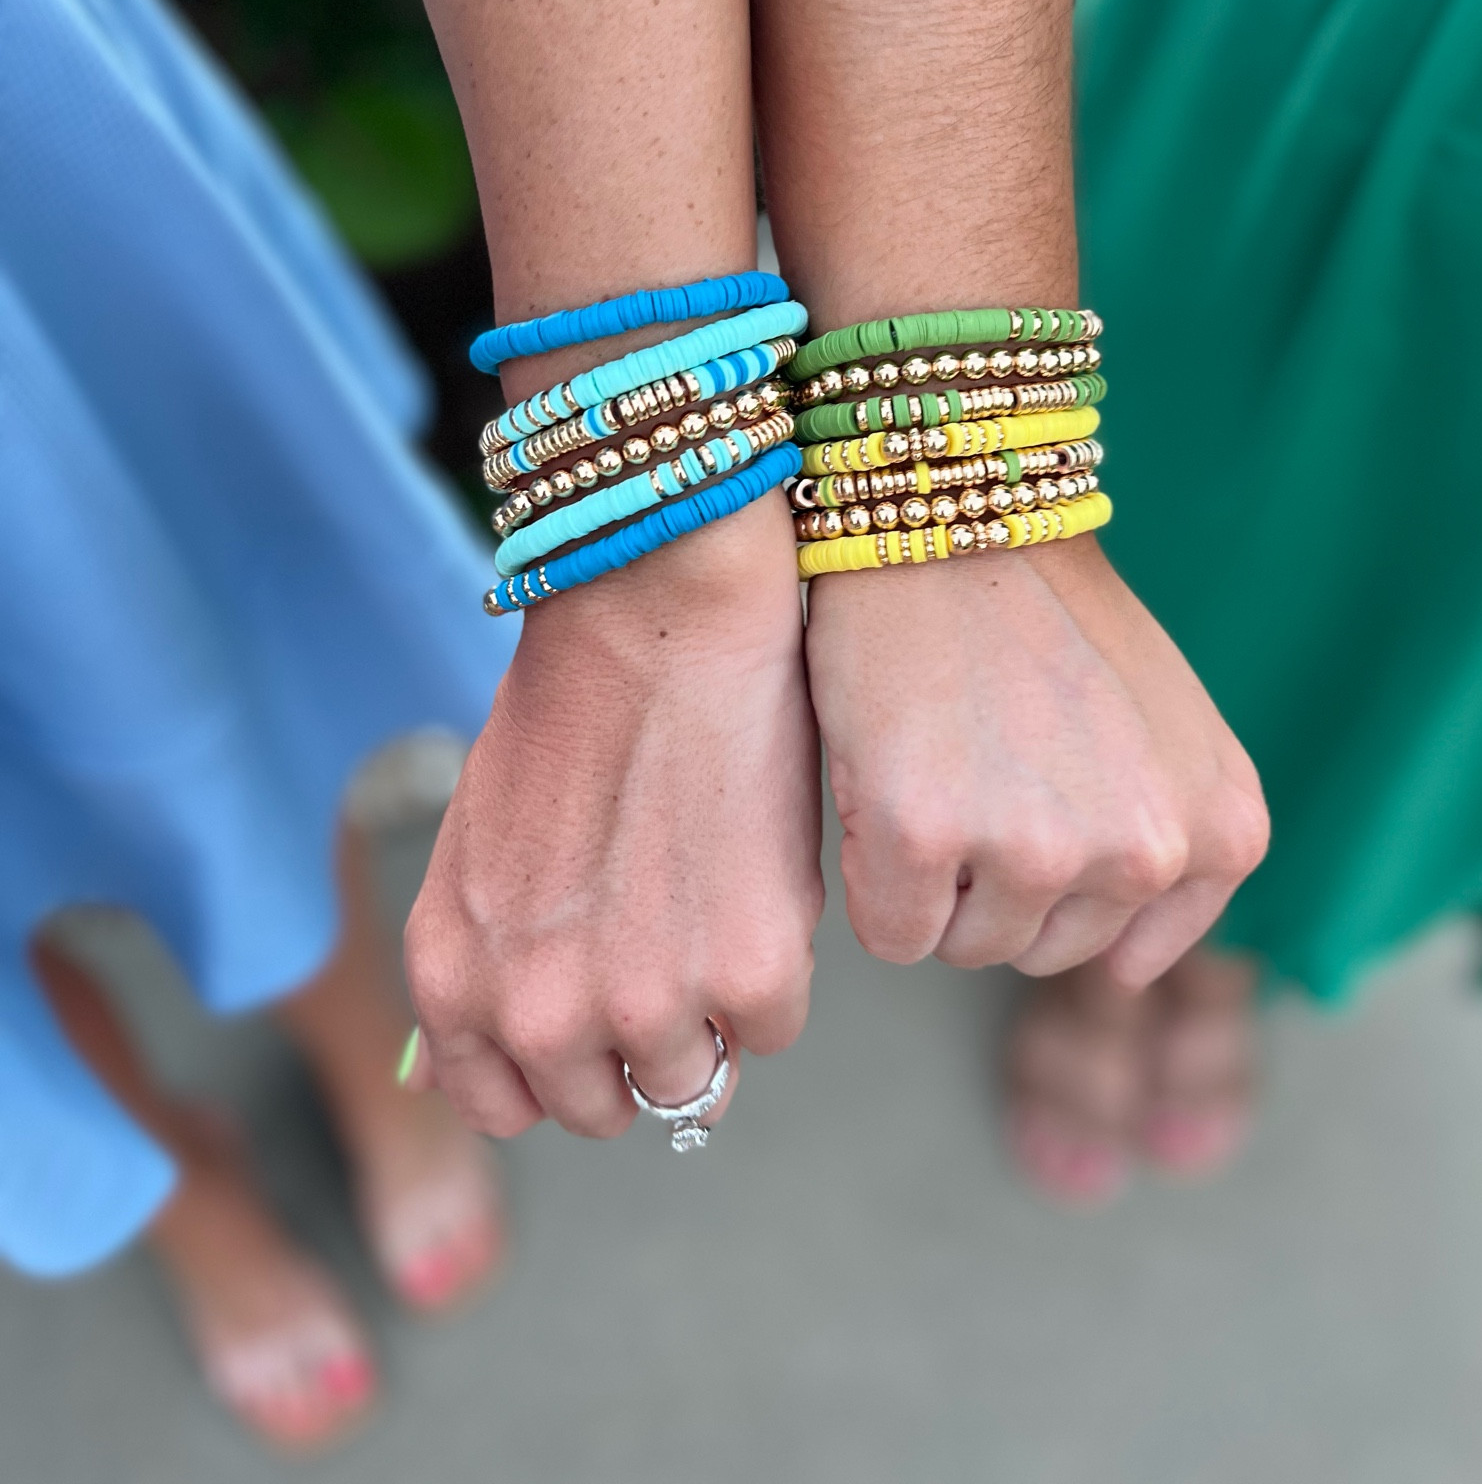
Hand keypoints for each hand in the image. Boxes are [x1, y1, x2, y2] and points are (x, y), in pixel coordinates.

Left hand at [401, 498, 822, 1138]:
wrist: (660, 620)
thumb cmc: (572, 711)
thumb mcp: (476, 849)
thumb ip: (481, 964)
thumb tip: (460, 1065)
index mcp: (456, 979)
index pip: (502, 1107)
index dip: (557, 1071)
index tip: (596, 1029)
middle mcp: (537, 1013)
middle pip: (606, 1108)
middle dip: (639, 1045)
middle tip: (670, 949)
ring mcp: (644, 1004)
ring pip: (696, 1085)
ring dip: (711, 1012)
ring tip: (713, 905)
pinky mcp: (749, 977)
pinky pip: (773, 1028)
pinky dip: (777, 968)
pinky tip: (755, 877)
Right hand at [806, 534, 1267, 987]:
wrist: (951, 512)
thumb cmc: (1044, 615)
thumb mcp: (1168, 728)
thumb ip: (1173, 841)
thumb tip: (1127, 972)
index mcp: (1221, 829)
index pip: (1120, 954)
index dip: (1054, 883)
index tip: (1031, 799)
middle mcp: (1148, 851)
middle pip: (1035, 953)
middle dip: (989, 883)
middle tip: (973, 765)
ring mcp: (1037, 848)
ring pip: (962, 948)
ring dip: (931, 881)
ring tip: (935, 761)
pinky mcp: (926, 836)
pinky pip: (888, 934)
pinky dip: (869, 877)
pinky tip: (887, 779)